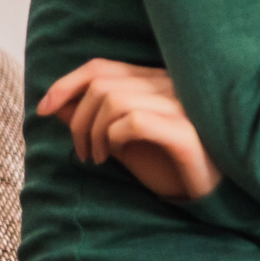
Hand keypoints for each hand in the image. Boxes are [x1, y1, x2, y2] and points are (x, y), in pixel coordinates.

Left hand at [37, 59, 222, 201]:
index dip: (66, 83)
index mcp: (156, 82)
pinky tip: (117, 155)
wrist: (215, 194)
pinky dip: (115, 138)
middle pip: (101, 85)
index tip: (44, 108)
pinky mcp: (188, 133)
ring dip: (93, 133)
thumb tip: (54, 105)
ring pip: (114, 101)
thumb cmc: (169, 166)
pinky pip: (135, 122)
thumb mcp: (122, 142)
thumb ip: (92, 121)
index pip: (102, 67)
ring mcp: (182, 106)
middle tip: (82, 152)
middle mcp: (171, 86)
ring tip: (97, 159)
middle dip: (77, 120)